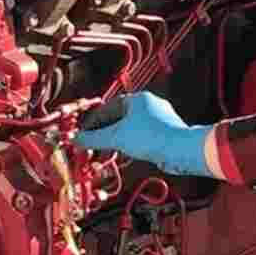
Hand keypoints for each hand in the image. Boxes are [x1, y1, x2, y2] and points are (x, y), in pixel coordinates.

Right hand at [76, 92, 215, 177]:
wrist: (181, 150)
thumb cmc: (150, 136)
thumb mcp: (116, 137)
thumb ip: (93, 138)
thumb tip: (75, 139)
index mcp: (138, 99)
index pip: (108, 107)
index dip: (93, 121)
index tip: (83, 133)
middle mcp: (149, 106)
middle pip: (119, 118)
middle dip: (104, 133)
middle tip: (92, 145)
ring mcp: (159, 120)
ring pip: (131, 129)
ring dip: (117, 141)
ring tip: (106, 153)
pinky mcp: (165, 134)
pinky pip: (142, 138)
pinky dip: (131, 145)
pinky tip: (126, 155)